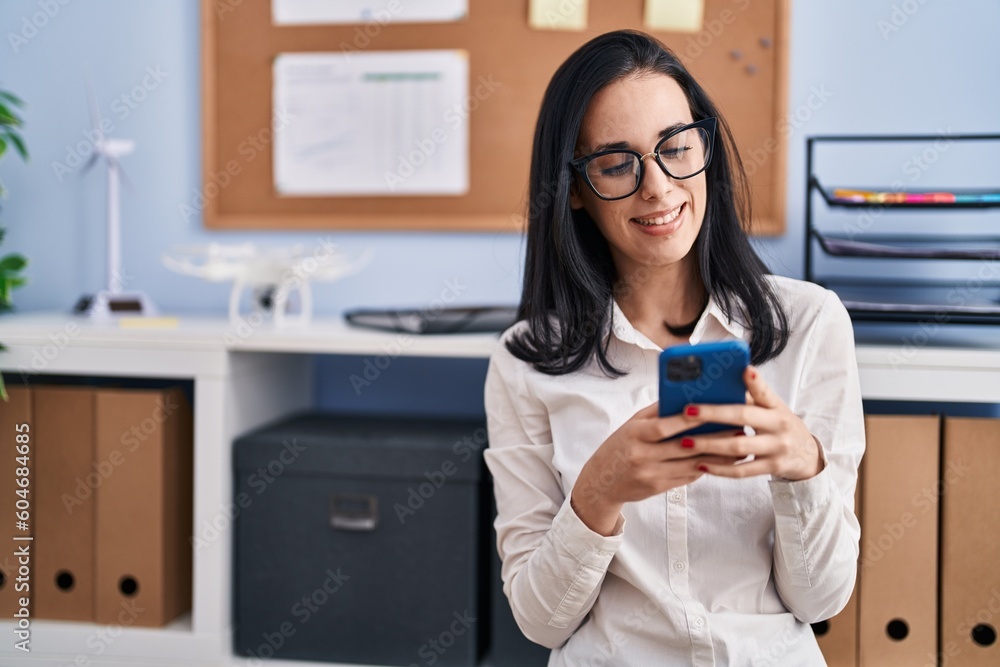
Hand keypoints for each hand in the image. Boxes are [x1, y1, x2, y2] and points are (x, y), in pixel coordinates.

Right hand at [570, 402, 738, 534]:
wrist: (601, 482)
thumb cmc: (618, 447)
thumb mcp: (631, 425)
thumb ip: (656, 412)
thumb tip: (683, 395)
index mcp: (634, 434)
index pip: (665, 426)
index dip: (689, 419)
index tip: (713, 410)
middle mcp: (642, 455)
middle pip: (684, 446)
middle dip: (714, 437)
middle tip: (738, 428)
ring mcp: (651, 473)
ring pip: (691, 464)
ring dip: (717, 456)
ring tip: (739, 446)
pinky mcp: (659, 487)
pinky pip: (687, 476)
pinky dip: (706, 467)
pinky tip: (723, 461)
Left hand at [676, 366, 823, 481]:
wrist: (807, 455)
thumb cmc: (779, 425)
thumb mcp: (772, 408)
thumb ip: (750, 397)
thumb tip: (717, 382)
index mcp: (776, 406)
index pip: (765, 391)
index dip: (755, 381)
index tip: (745, 369)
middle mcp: (778, 424)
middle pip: (744, 416)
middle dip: (714, 413)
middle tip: (688, 411)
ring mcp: (776, 447)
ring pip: (739, 446)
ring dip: (709, 444)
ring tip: (685, 442)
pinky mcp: (772, 467)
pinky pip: (742, 471)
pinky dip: (720, 469)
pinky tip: (700, 464)